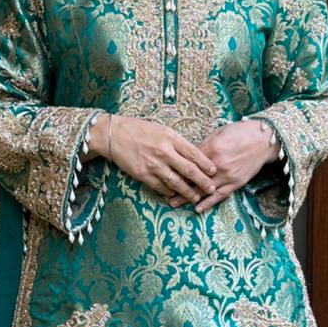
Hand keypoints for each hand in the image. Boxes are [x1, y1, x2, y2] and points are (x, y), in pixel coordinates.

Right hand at [90, 113, 217, 200]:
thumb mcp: (161, 129)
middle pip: (189, 170)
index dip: (206, 164)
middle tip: (211, 188)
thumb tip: (191, 154)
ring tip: (196, 197)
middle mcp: (164, 152)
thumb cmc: (138, 129)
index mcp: (170, 138)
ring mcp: (153, 165)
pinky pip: (160, 187)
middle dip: (202, 181)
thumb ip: (176, 141)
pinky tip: (175, 195)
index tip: (213, 171)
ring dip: (188, 192)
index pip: (194, 153)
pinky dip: (169, 192)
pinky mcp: (143, 175)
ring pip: (176, 182)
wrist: (113, 135)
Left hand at [168, 119, 276, 212]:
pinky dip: (208, 203)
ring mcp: (228, 175)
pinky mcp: (236, 183)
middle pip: (193, 178)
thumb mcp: (219, 133)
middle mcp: (218, 165)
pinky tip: (197, 208)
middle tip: (163, 193)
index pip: (189, 161)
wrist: (265, 140)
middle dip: (177, 186)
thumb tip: (188, 155)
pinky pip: (220, 195)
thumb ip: (203, 145)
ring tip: (174, 203)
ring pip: (204, 189)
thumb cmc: (241, 132)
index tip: (164, 171)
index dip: (176, 168)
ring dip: (188, 197)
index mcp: (212, 149)